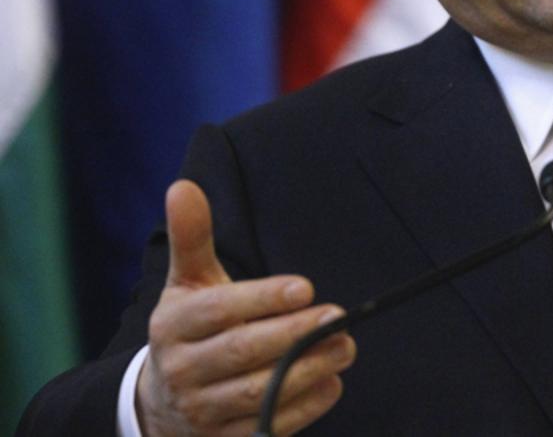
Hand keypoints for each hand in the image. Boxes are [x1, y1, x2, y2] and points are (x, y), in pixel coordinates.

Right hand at [137, 180, 355, 435]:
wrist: (159, 402)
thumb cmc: (190, 327)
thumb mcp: (187, 281)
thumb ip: (192, 237)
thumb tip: (183, 186)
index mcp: (173, 324)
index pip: (219, 310)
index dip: (262, 299)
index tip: (306, 287)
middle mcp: (181, 369)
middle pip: (241, 352)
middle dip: (294, 334)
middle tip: (341, 317)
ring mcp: (200, 410)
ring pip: (257, 393)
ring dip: (306, 372)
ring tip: (346, 348)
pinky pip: (265, 427)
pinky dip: (302, 409)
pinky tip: (332, 385)